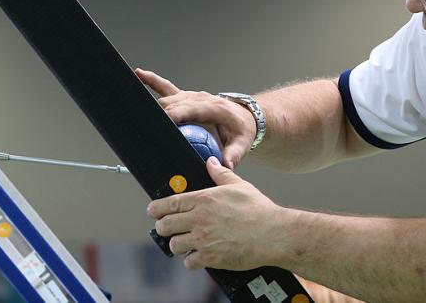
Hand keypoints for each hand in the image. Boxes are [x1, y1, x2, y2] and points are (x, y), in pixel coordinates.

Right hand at [135, 68, 257, 168]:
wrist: (243, 116)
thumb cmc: (241, 129)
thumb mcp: (242, 143)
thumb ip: (233, 155)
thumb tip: (225, 166)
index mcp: (213, 107)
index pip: (190, 109)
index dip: (174, 115)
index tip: (163, 122)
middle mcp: (199, 98)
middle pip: (174, 103)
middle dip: (159, 113)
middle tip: (146, 125)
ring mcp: (191, 96)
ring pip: (167, 98)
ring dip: (154, 105)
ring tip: (138, 111)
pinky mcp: (185, 97)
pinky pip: (165, 87)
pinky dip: (151, 80)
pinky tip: (138, 74)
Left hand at [147, 157, 288, 270]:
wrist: (274, 234)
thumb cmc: (259, 210)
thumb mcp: (239, 185)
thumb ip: (220, 174)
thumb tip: (211, 162)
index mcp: (203, 199)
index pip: (169, 203)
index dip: (156, 208)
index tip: (152, 211)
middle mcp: (199, 219)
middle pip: (165, 225)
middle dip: (163, 227)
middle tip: (167, 228)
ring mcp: (203, 239)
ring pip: (174, 244)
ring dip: (177, 244)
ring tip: (183, 243)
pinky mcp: (210, 257)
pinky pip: (189, 262)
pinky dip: (191, 260)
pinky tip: (198, 256)